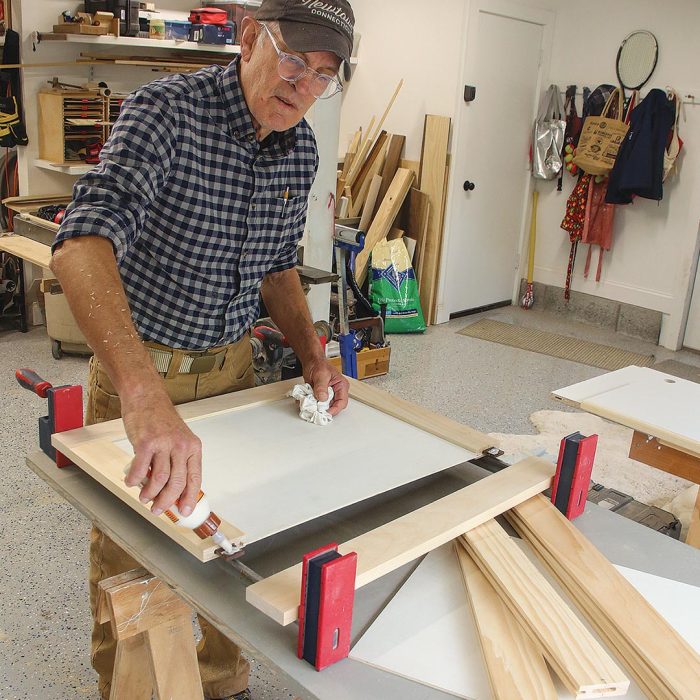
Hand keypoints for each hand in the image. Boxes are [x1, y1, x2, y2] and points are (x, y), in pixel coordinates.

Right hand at [121, 389, 201, 516]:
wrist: (146, 397)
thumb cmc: (161, 419)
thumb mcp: (179, 439)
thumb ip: (178, 461)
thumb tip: (174, 489)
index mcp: (193, 447)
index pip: (194, 478)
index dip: (189, 498)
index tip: (185, 511)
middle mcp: (181, 446)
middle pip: (177, 483)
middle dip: (167, 502)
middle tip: (158, 510)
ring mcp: (163, 444)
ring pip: (159, 480)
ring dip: (150, 494)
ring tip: (144, 498)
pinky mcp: (145, 443)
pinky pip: (140, 470)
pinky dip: (135, 481)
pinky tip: (132, 482)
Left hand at [304, 358, 348, 415]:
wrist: (310, 362)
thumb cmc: (319, 364)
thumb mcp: (321, 374)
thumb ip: (322, 386)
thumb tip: (322, 398)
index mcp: (341, 386)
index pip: (342, 402)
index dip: (335, 410)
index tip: (326, 412)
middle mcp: (336, 392)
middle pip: (333, 406)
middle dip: (324, 409)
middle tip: (316, 410)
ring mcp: (327, 395)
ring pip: (324, 407)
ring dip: (316, 407)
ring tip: (309, 404)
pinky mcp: (319, 396)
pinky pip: (316, 404)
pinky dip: (311, 404)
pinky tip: (306, 401)